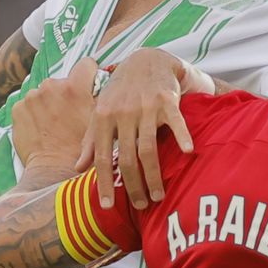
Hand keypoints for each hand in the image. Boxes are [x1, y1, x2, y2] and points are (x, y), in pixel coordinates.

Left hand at [13, 59, 95, 169]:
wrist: (55, 172)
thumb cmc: (83, 151)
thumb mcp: (100, 123)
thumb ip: (100, 99)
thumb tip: (101, 86)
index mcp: (75, 86)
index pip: (86, 65)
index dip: (90, 76)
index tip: (88, 88)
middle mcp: (51, 86)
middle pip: (62, 82)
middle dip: (66, 95)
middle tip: (69, 117)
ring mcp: (31, 97)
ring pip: (43, 94)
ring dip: (48, 104)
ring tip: (54, 125)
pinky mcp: (17, 109)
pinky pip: (27, 105)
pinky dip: (33, 114)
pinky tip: (41, 129)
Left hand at [81, 49, 204, 209]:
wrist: (146, 61)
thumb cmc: (120, 92)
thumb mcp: (100, 112)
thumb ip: (90, 140)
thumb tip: (78, 168)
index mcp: (103, 118)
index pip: (101, 157)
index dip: (104, 183)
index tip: (107, 206)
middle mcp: (122, 113)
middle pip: (126, 158)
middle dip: (133, 186)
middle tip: (140, 205)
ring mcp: (145, 107)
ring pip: (148, 149)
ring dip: (154, 175)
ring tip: (158, 195)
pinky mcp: (166, 100)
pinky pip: (175, 122)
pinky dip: (182, 137)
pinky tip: (188, 152)